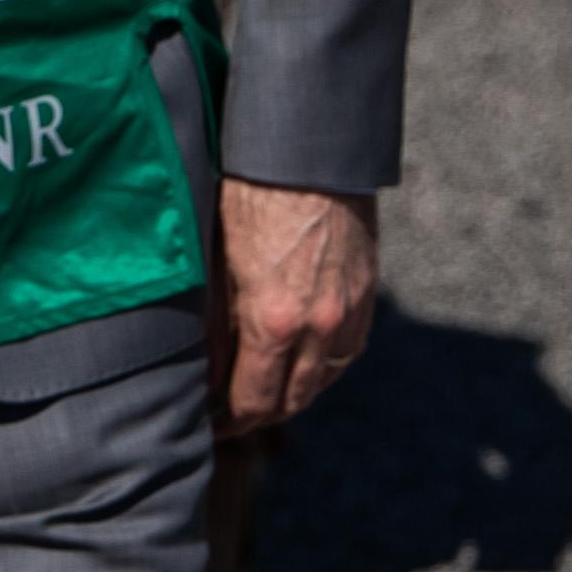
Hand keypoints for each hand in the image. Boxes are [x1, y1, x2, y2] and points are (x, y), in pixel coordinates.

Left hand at [214, 181, 377, 435]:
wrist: (307, 147)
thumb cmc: (249, 194)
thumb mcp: (217, 261)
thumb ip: (215, 325)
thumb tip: (204, 371)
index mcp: (273, 322)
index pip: (253, 401)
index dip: (230, 420)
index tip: (212, 424)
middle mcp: (319, 327)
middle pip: (293, 400)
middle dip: (261, 414)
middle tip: (233, 415)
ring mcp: (349, 311)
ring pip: (324, 379)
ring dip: (295, 392)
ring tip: (265, 390)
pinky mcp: (367, 292)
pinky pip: (349, 349)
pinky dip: (324, 365)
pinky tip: (303, 359)